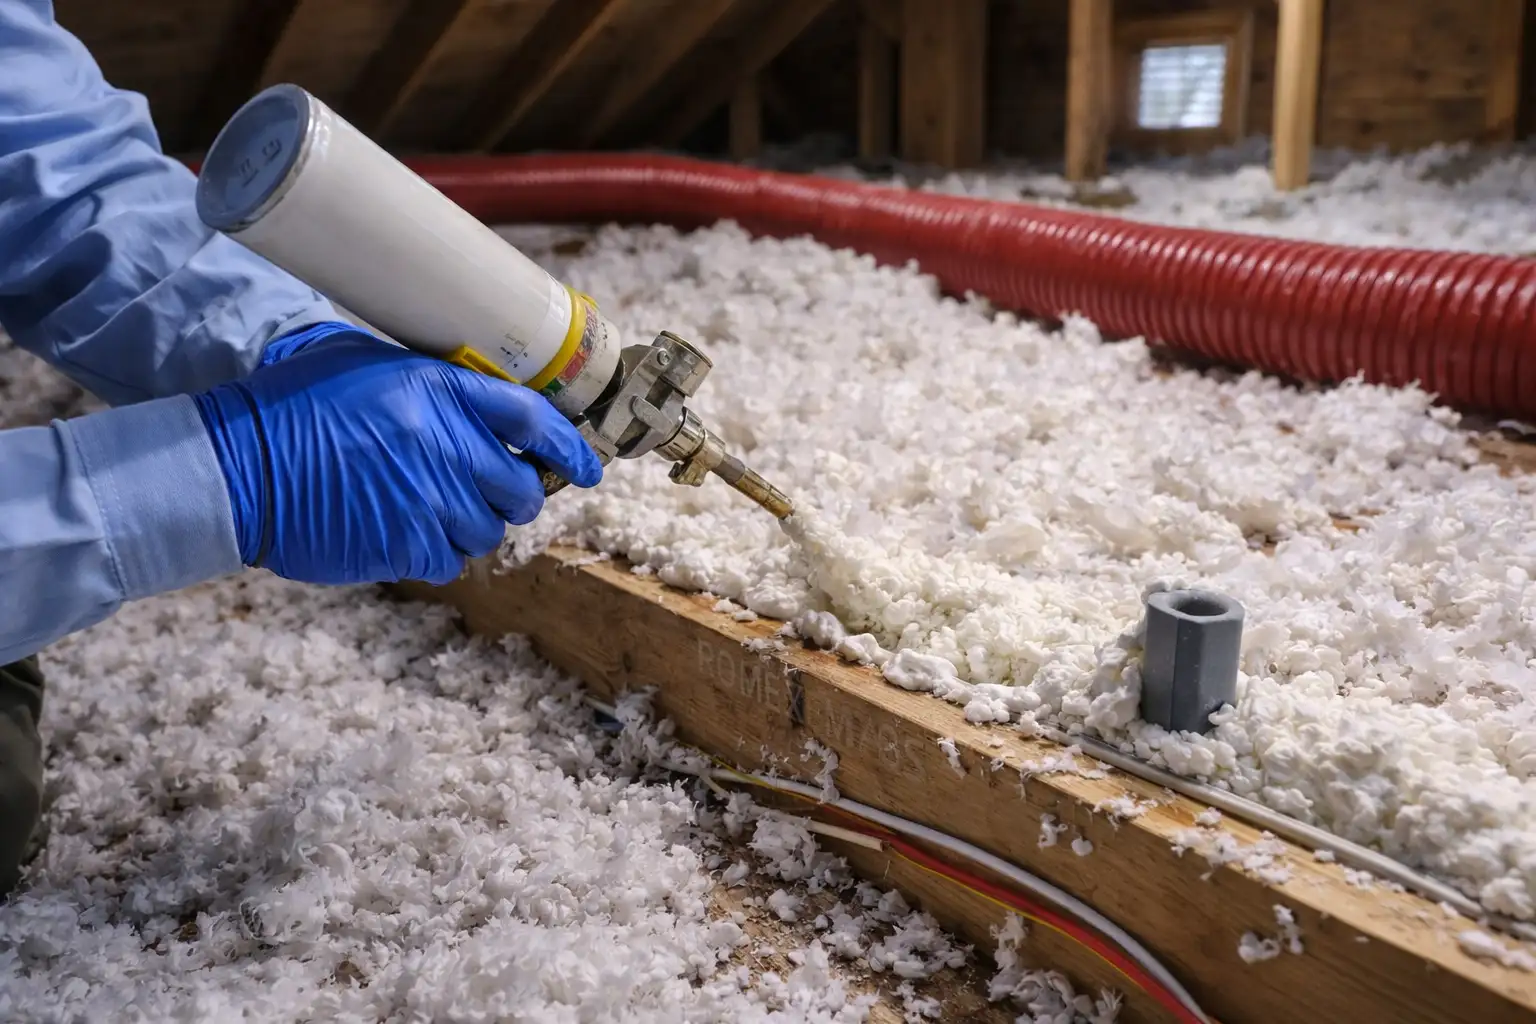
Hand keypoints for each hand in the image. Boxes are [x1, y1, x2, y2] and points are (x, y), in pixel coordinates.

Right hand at [194, 322, 600, 585]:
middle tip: (500, 492)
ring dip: (475, 524)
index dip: (568, 446)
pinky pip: (453, 560)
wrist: (238, 463)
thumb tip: (486, 403)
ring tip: (437, 509)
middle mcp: (442, 445)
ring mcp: (425, 499)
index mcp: (436, 390)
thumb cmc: (295, 404)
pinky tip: (410, 533)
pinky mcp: (404, 544)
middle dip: (520, 494)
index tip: (588, 465)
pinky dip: (441, 552)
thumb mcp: (365, 362)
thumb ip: (430, 382)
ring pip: (490, 529)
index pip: (531, 418)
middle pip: (521, 486)